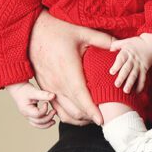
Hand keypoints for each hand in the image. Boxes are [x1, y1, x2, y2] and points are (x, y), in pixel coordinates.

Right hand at [5, 81, 56, 128]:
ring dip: (46, 124)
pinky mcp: (31, 115)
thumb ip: (43, 94)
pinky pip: (37, 123)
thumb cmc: (25, 90)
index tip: (47, 103)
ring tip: (53, 121)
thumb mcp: (33, 91)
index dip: (44, 110)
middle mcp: (26, 115)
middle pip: (38, 121)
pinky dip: (43, 124)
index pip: (37, 114)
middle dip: (48, 118)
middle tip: (54, 111)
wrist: (18, 90)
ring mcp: (28, 116)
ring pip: (37, 124)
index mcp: (26, 110)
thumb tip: (53, 96)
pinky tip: (50, 121)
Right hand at [29, 11, 111, 125]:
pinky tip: (80, 113)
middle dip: (89, 117)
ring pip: (63, 113)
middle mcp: (56, 83)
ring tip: (95, 117)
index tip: (102, 120)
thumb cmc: (58, 31)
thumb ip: (103, 40)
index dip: (91, 110)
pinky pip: (56, 109)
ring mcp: (48, 88)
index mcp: (68, 70)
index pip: (80, 96)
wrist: (31, 32)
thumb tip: (119, 47)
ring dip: (79, 119)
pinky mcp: (44, 89)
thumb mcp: (82, 32)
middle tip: (106, 118)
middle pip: (73, 110)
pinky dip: (68, 115)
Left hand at [108, 37, 151, 93]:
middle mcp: (133, 59)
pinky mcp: (145, 69)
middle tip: (116, 85)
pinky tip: (137, 92)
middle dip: (122, 77)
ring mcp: (140, 65)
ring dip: (130, 83)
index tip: (111, 72)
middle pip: (127, 69)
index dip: (117, 65)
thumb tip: (108, 49)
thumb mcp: (126, 41)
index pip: (121, 59)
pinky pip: (143, 78)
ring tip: (126, 91)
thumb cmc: (136, 43)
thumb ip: (116, 45)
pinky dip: (141, 85)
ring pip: (134, 75)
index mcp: (127, 52)